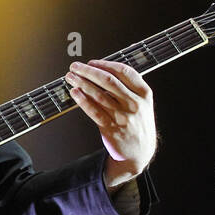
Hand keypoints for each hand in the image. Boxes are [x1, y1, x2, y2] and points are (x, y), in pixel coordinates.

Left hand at [65, 59, 156, 188]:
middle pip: (108, 81)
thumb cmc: (137, 122)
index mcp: (144, 94)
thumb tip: (103, 70)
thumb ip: (129, 87)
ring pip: (99, 95)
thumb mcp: (143, 103)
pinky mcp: (111, 128)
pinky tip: (74, 93)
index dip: (105, 64)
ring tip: (70, 77)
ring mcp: (123, 117)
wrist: (140, 151)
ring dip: (82, 83)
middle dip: (88, 71)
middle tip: (75, 66)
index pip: (124, 72)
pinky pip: (94, 111)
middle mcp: (134, 104)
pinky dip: (82, 100)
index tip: (92, 62)